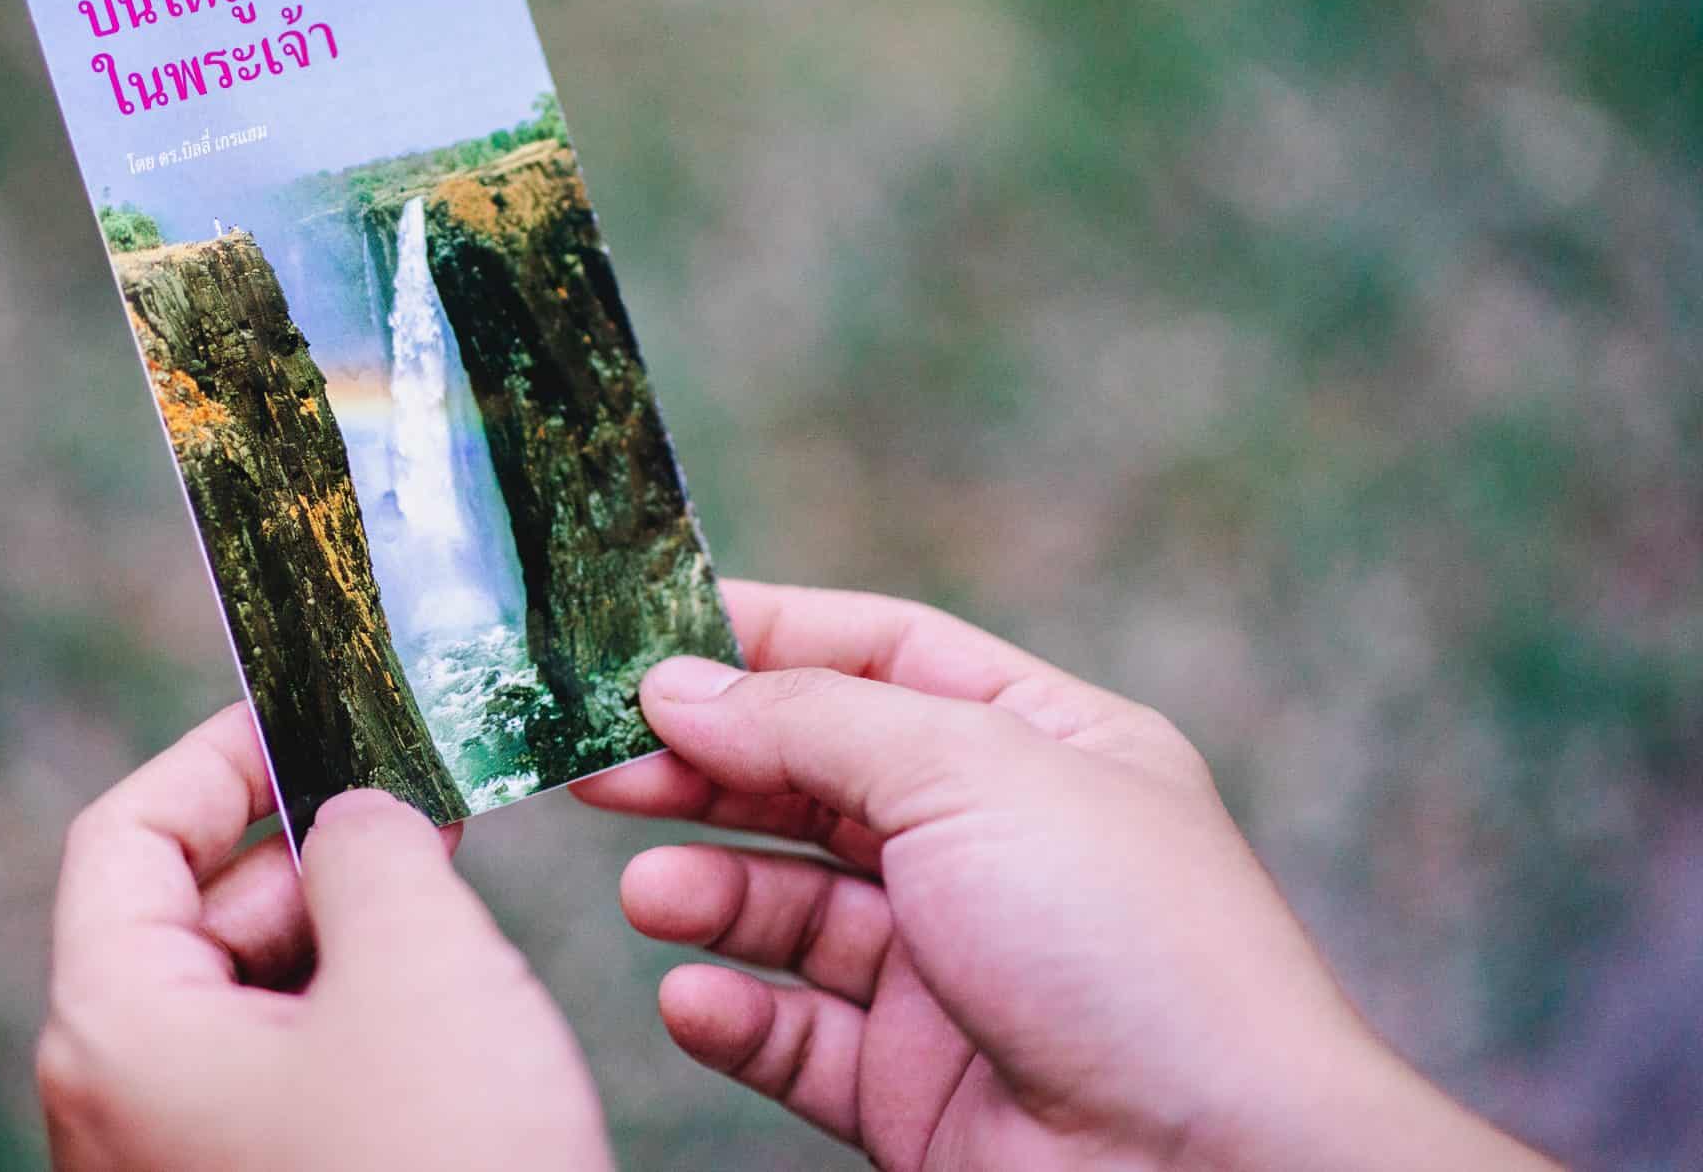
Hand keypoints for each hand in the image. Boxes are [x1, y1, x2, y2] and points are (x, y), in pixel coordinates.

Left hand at [38, 704, 611, 1171]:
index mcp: (112, 1029)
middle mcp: (113, 1103)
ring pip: (242, 1000)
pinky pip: (275, 1079)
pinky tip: (443, 1012)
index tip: (317, 711)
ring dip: (342, 937)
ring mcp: (172, 1167)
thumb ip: (370, 844)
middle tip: (427, 807)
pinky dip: (348, 1020)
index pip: (124, 835)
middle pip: (187, 915)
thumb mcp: (418, 965)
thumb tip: (352, 812)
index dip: (220, 757)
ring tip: (452, 915)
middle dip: (308, 851)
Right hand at [575, 581, 1558, 1171]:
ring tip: (654, 896)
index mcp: (1043, 748)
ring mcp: (954, 974)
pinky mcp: (917, 1089)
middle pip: (815, 781)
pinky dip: (735, 1014)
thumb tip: (678, 684)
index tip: (639, 640)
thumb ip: (811, 723)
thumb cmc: (1135, 949)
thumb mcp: (971, 776)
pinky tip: (694, 998)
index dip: (764, 640)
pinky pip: (796, 1035)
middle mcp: (995, 852)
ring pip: (793, 912)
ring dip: (710, 894)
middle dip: (707, 769)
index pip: (881, 656)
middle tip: (594, 766)